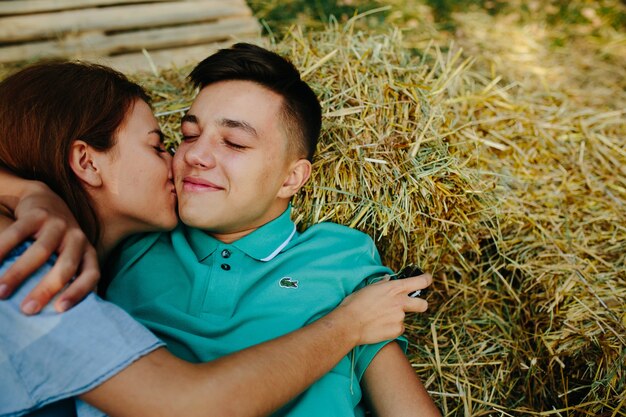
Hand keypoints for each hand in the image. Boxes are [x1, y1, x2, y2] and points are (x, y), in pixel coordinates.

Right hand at [0, 186, 99, 313]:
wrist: (45, 200)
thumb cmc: (57, 241)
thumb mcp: (69, 257)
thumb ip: (66, 279)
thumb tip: (55, 317)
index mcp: (88, 253)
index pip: (91, 275)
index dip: (79, 292)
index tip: (59, 310)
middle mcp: (77, 239)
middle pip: (65, 266)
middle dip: (46, 289)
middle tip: (27, 310)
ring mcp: (58, 225)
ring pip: (40, 251)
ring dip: (19, 274)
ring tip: (1, 292)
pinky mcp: (37, 215)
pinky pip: (17, 233)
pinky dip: (2, 249)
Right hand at [339, 273, 430, 344]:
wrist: (349, 324)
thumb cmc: (355, 304)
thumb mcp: (369, 288)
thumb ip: (382, 284)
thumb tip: (388, 280)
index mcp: (394, 288)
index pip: (419, 282)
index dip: (426, 280)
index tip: (427, 279)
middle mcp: (401, 302)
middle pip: (422, 304)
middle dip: (421, 304)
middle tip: (413, 305)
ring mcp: (400, 317)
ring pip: (404, 317)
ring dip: (395, 318)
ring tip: (379, 319)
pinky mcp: (397, 330)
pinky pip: (398, 328)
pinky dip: (391, 328)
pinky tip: (379, 326)